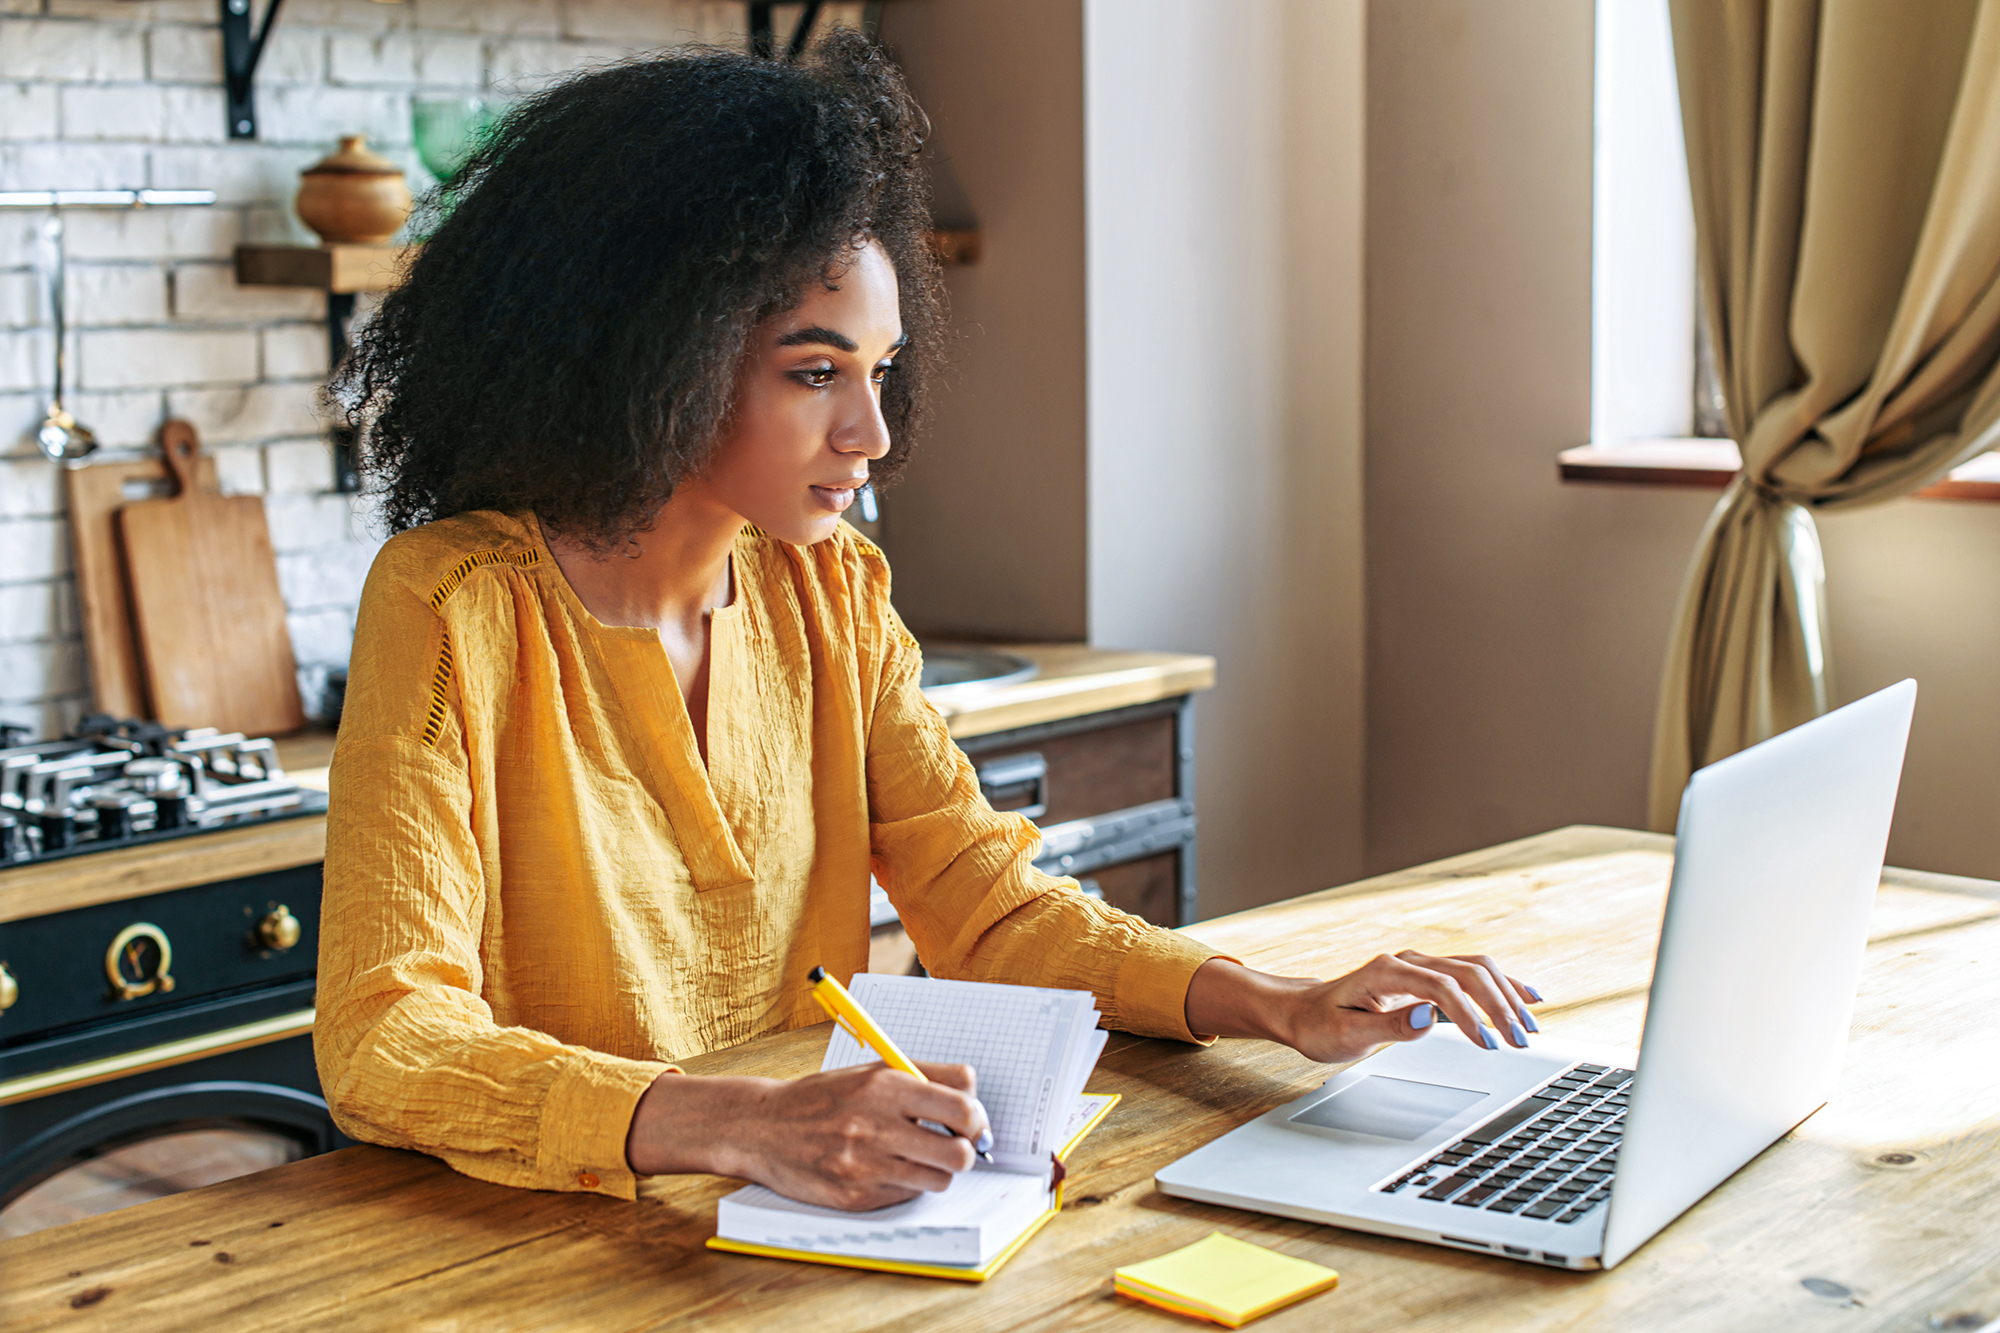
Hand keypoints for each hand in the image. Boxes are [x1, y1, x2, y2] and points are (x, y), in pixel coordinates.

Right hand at [624, 1060, 990, 1210]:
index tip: (970, 1121)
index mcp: (884, 1085)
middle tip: (953, 1144)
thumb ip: (926, 1076)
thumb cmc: (823, 1098)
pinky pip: (907, 1196)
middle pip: (959, 1151)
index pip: (962, 1105)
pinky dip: (907, 1184)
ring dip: (937, 1170)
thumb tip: (974, 1097)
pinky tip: (886, 1169)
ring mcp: (864, 1165)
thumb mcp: (871, 1070)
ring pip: (939, 1179)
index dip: (975, 1117)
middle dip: (964, 1149)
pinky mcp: (855, 1196)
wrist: (762, 1127)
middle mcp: (875, 1125)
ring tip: (917, 1157)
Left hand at [1184, 953, 1544, 1065]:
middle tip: (1521, 1041)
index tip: (1488, 1044)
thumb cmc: (1321, 1025)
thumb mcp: (1347, 1036)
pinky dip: (1501, 985)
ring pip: (1475, 968)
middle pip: (1468, 972)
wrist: (1305, 1012)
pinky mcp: (1425, 976)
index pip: (1443, 987)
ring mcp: (1417, 965)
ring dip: (1506, 994)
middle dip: (1500, 1005)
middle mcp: (1406, 961)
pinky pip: (1471, 973)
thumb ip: (1391, 1026)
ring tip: (1530, 1026)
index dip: (1470, 1016)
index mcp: (1386, 972)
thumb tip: (1430, 1017)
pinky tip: (1527, 997)